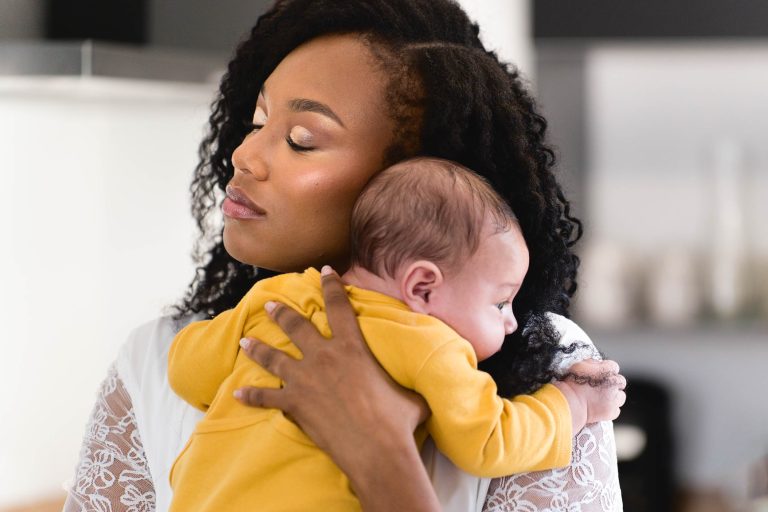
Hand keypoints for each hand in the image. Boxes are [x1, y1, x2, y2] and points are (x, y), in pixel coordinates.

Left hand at [234, 266, 438, 510]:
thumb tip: (429, 382)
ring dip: (259, 348)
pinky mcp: (294, 404)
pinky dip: (252, 396)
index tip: (325, 271)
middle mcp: (324, 356)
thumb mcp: (410, 392)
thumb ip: (407, 381)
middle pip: (297, 326)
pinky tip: (238, 393)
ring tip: (246, 341)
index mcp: (352, 346)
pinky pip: (267, 398)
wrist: (376, 449)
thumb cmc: (398, 420)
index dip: (331, 285)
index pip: (339, 306)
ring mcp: (305, 380)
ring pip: (274, 357)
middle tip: (271, 305)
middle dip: (282, 313)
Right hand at [553, 359, 626, 429]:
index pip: (614, 367)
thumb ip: (592, 363)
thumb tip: (597, 364)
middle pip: (620, 381)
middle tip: (601, 388)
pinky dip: (610, 409)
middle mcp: (613, 384)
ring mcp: (614, 399)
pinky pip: (616, 410)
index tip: (601, 375)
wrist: (569, 403)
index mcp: (606, 370)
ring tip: (601, 399)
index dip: (606, 371)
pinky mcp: (613, 412)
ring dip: (614, 397)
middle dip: (613, 384)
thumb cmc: (571, 385)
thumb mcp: (578, 366)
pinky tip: (600, 407)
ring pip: (620, 397)